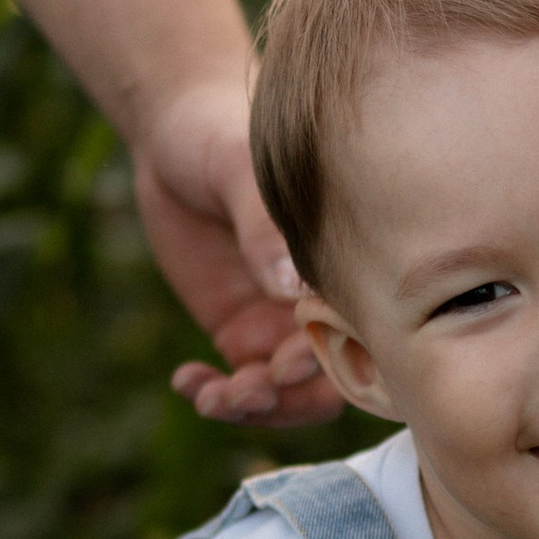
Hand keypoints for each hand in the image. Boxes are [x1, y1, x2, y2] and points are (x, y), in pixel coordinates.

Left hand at [129, 66, 338, 428]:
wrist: (176, 130)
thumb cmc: (222, 133)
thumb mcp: (240, 169)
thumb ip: (265, 230)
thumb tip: (292, 289)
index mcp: (341, 263)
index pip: (362, 332)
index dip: (335, 361)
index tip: (292, 358)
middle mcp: (319, 302)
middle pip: (328, 379)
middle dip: (292, 398)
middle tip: (249, 389)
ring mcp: (279, 324)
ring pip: (283, 393)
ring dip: (252, 407)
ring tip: (211, 397)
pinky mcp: (237, 332)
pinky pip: (235, 384)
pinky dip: (213, 396)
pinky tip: (186, 381)